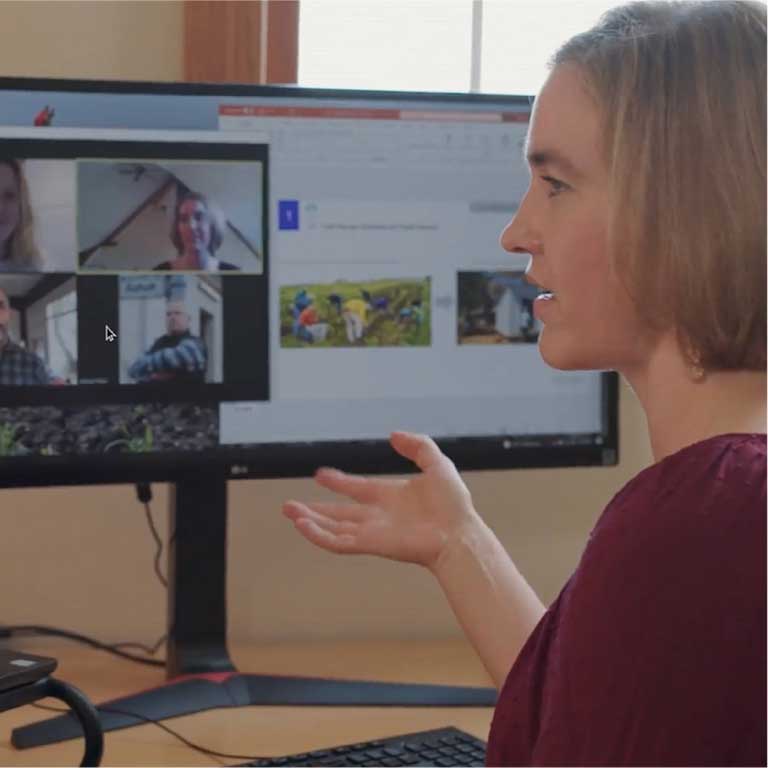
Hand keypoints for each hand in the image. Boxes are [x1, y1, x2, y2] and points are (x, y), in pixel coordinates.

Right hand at [282, 431, 479, 570]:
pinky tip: (303, 526)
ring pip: (334, 528)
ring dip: (311, 521)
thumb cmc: (454, 505)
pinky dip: (319, 535)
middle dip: (315, 510)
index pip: (357, 489)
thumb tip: (394, 435)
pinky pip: (339, 542)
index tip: (321, 474)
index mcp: (390, 496)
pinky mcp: (371, 544)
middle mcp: (378, 516)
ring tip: (290, 513)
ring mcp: (373, 531)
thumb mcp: (437, 464)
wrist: (460, 533)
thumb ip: (417, 446)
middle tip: (290, 506)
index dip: (339, 482)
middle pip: (339, 513)